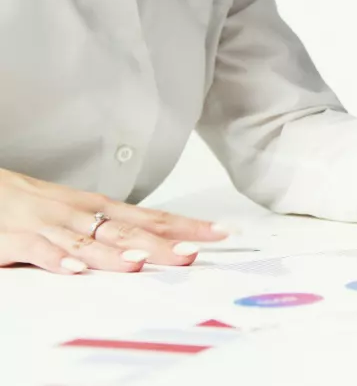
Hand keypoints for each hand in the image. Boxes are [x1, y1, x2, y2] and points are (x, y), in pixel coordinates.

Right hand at [0, 169, 229, 274]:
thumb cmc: (30, 202)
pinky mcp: (17, 238)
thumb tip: (153, 244)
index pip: (152, 216)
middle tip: (191, 253)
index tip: (219, 232)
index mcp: (97, 207)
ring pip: (87, 241)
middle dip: (160, 243)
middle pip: (127, 230)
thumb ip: (111, 230)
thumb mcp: (77, 213)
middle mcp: (79, 214)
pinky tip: (76, 269)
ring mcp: (49, 225)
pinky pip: (39, 250)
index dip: (186, 225)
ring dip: (114, 253)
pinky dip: (58, 259)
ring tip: (140, 264)